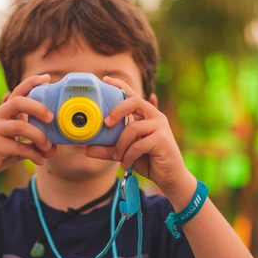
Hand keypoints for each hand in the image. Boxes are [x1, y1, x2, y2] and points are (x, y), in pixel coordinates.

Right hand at [0, 74, 57, 184]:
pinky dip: (33, 154)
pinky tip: (40, 160)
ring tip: (48, 147)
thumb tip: (54, 149)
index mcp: (3, 112)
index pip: (17, 92)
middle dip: (38, 107)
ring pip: (20, 126)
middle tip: (51, 118)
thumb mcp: (13, 144)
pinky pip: (18, 147)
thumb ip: (31, 143)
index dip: (31, 83)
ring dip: (39, 136)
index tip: (47, 78)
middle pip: (18, 102)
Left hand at [86, 76, 192, 198]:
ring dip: (120, 145)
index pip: (133, 95)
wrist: (170, 177)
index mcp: (146, 115)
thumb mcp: (125, 153)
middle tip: (105, 123)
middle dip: (117, 110)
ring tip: (118, 157)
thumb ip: (108, 149)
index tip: (105, 80)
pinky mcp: (163, 139)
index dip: (120, 86)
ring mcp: (160, 127)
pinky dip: (128, 156)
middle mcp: (155, 116)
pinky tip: (127, 164)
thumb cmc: (148, 161)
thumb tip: (87, 149)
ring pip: (133, 128)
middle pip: (134, 101)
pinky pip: (138, 145)